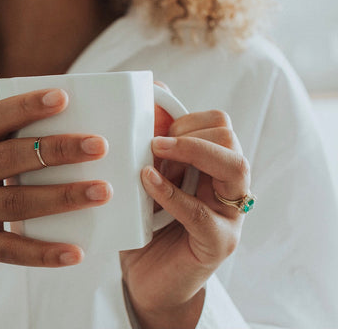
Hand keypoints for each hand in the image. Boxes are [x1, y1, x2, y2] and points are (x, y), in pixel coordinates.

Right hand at [0, 88, 111, 328]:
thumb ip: (0, 146)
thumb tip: (66, 129)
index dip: (26, 106)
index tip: (62, 97)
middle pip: (10, 157)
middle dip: (56, 149)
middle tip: (99, 145)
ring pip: (16, 202)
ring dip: (61, 196)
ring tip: (102, 191)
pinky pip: (11, 250)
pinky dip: (43, 252)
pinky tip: (74, 252)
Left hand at [120, 103, 249, 328]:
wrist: (147, 280)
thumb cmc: (144, 224)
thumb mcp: (145, 178)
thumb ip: (151, 148)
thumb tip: (150, 98)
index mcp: (213, 167)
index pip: (219, 124)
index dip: (186, 118)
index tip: (153, 128)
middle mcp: (228, 187)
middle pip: (229, 138)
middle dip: (190, 133)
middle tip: (154, 144)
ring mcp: (228, 216)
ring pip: (234, 166)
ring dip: (191, 151)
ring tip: (154, 151)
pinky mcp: (217, 243)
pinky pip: (202, 213)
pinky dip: (171, 192)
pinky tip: (146, 181)